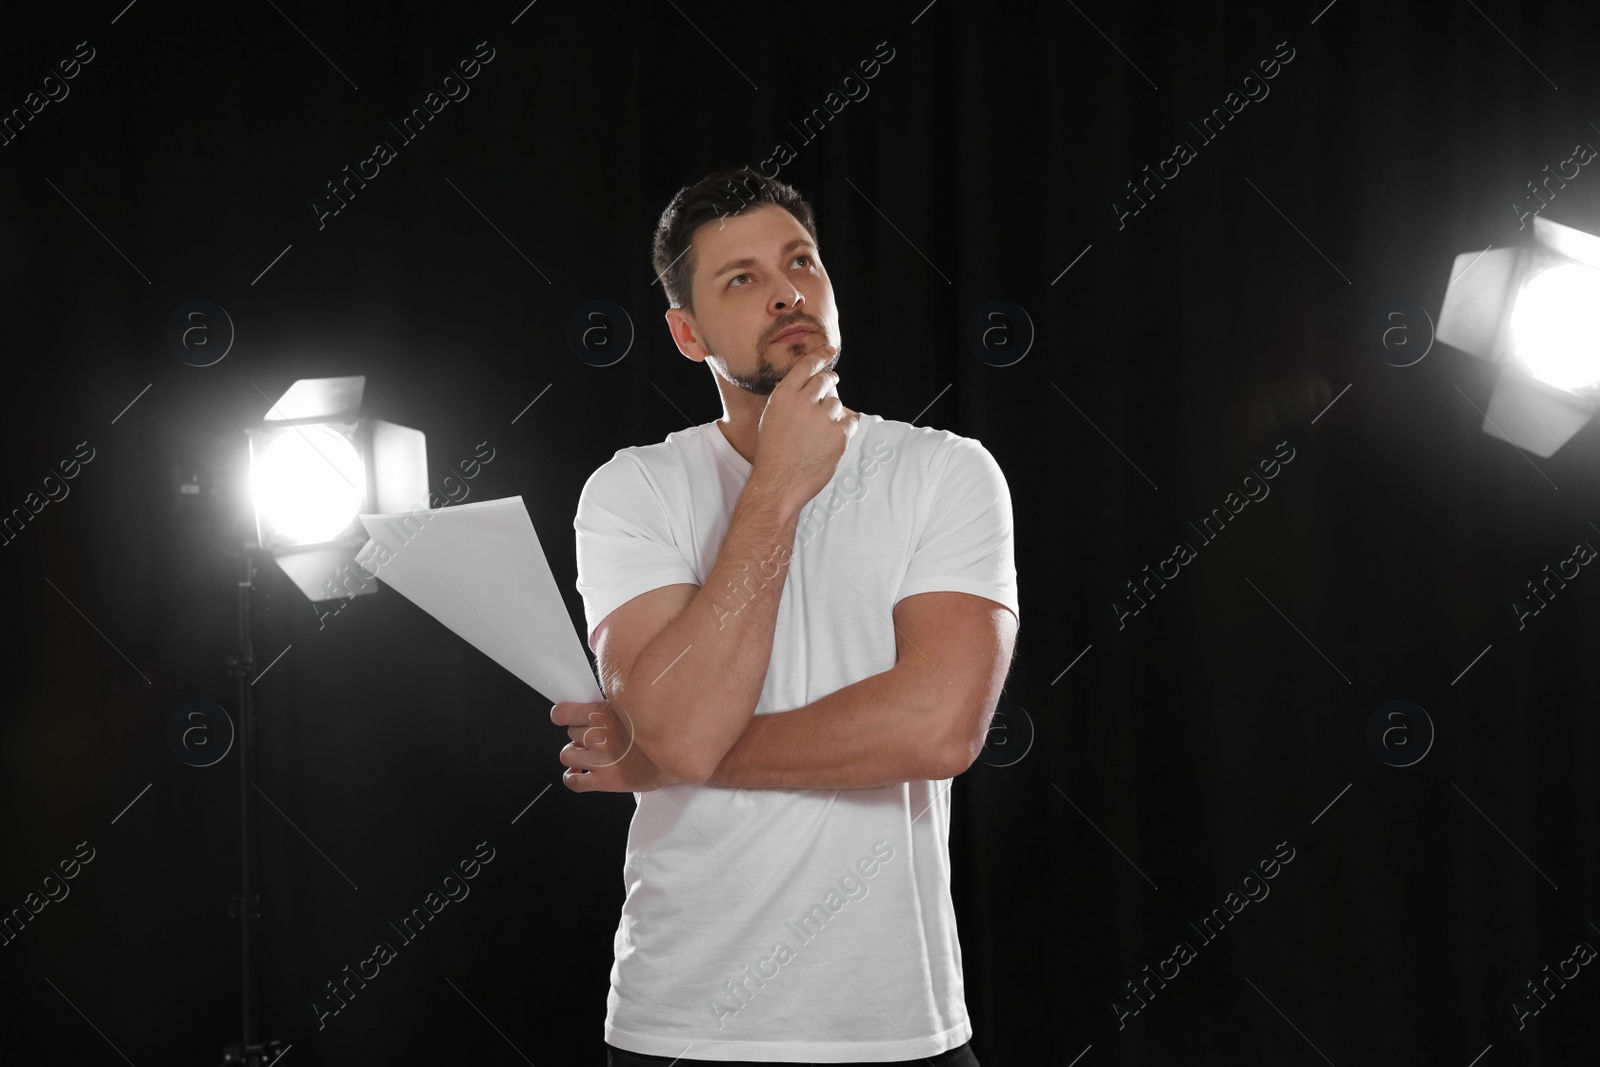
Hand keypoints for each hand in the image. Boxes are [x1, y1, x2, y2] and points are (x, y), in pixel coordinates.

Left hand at [550, 699, 687, 792]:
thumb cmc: (662, 734)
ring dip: (575, 755)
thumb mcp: (639, 708)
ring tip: (586, 756)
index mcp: (605, 714)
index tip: (566, 719)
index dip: (563, 717)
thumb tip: (604, 705)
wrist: (679, 758)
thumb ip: (617, 707)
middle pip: (571, 733)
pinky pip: (573, 782)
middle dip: (580, 736)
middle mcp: (599, 736)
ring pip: (566, 755)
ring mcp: (600, 759)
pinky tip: (579, 775)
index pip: (563, 713)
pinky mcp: (604, 781)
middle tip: (594, 739)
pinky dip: (572, 778)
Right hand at [752, 344, 858, 510]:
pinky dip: (844, 428)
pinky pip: (849, 422)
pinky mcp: (839, 435)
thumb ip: (787, 401)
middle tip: (832, 381)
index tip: (829, 351)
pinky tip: (832, 439)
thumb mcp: (770, 419)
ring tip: (819, 431)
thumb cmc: (772, 456)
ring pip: (837, 404)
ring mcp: (822, 418)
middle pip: (825, 381)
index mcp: (783, 396)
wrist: (779, 483)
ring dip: (833, 412)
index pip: (806, 366)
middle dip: (831, 380)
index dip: (820, 356)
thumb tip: (802, 388)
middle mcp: (803, 403)